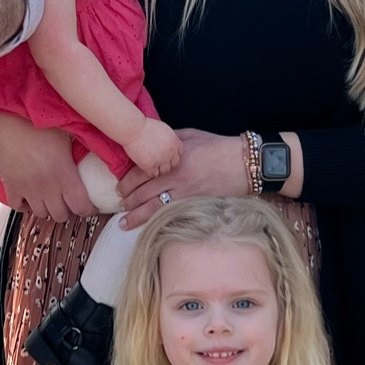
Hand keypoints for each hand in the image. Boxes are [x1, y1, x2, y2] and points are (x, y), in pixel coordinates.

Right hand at [0, 107, 94, 220]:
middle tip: (70, 201)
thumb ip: (81, 147)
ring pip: (41, 214)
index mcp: (64, 174)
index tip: (91, 206)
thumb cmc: (35, 121)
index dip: (89, 210)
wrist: (3, 120)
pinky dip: (25, 206)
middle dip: (68, 211)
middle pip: (61, 216)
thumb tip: (99, 149)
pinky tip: (29, 197)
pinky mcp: (11, 187)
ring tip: (51, 199)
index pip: (81, 206)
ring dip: (48, 209)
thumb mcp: (66, 132)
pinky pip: (18, 207)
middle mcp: (47, 187)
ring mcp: (27, 190)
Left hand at [118, 127, 251, 225]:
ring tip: (123, 222)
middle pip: (143, 192)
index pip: (140, 172)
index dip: (127, 181)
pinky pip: (169, 216)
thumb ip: (169, 141)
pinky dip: (154, 223)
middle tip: (120, 204)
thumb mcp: (190, 136)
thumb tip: (152, 144)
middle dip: (128, 200)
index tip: (120, 186)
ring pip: (153, 208)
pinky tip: (145, 228)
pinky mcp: (193, 205)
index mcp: (171, 158)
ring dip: (135, 216)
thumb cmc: (218, 147)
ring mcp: (184, 194)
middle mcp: (175, 177)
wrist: (244, 164)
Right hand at [124, 118, 182, 177]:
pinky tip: (145, 169)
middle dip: (168, 163)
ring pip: (164, 171)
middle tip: (159, 162)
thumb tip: (167, 143)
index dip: (173, 155)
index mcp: (174, 141)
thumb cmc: (144, 125)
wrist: (134, 129)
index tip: (166, 155)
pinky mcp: (150, 165)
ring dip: (159, 169)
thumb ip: (168, 138)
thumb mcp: (163, 128)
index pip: (179, 153)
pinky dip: (149, 172)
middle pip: (174, 164)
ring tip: (152, 167)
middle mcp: (170, 152)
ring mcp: (161, 160)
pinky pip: (153, 174)